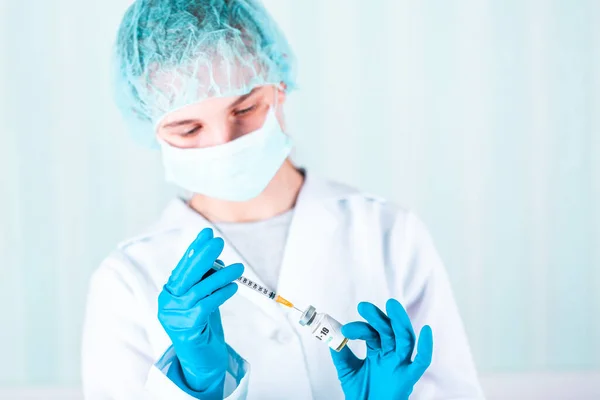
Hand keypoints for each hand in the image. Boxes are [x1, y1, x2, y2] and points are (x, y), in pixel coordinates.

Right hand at [158, 228, 243, 397]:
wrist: (201, 361)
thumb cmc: (203, 327)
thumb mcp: (203, 299)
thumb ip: (205, 281)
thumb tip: (216, 259)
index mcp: (170, 293)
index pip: (183, 266)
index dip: (195, 249)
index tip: (206, 233)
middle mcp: (168, 304)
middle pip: (186, 275)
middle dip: (203, 256)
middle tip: (218, 241)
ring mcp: (175, 317)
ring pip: (199, 290)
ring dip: (221, 276)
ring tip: (238, 268)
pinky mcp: (186, 329)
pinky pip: (206, 305)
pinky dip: (221, 294)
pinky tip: (233, 287)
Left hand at [330, 299, 432, 399]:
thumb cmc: (361, 395)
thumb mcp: (347, 371)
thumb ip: (340, 353)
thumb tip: (332, 334)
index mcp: (377, 351)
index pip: (371, 332)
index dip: (359, 328)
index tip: (345, 330)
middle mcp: (390, 354)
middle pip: (388, 330)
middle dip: (377, 317)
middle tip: (363, 307)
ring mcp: (401, 364)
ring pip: (405, 339)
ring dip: (400, 321)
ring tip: (392, 306)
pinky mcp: (409, 378)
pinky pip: (422, 361)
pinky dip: (426, 346)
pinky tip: (426, 330)